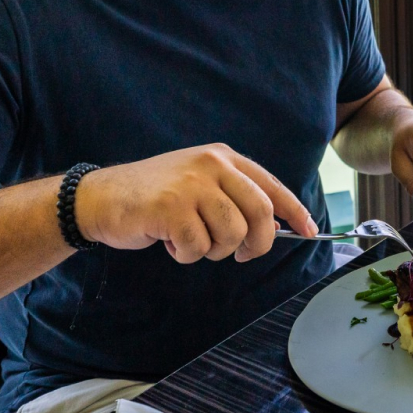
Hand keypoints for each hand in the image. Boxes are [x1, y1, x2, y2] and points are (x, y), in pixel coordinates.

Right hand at [75, 144, 314, 263]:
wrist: (102, 198)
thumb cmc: (154, 198)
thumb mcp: (199, 184)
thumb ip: (233, 197)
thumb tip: (274, 226)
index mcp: (223, 157)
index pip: (270, 186)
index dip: (294, 211)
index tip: (310, 232)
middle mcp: (211, 165)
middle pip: (260, 213)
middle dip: (257, 243)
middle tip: (242, 255)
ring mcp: (191, 184)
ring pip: (232, 234)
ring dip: (214, 251)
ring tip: (191, 240)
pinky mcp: (171, 207)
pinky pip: (199, 247)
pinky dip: (187, 255)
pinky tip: (169, 241)